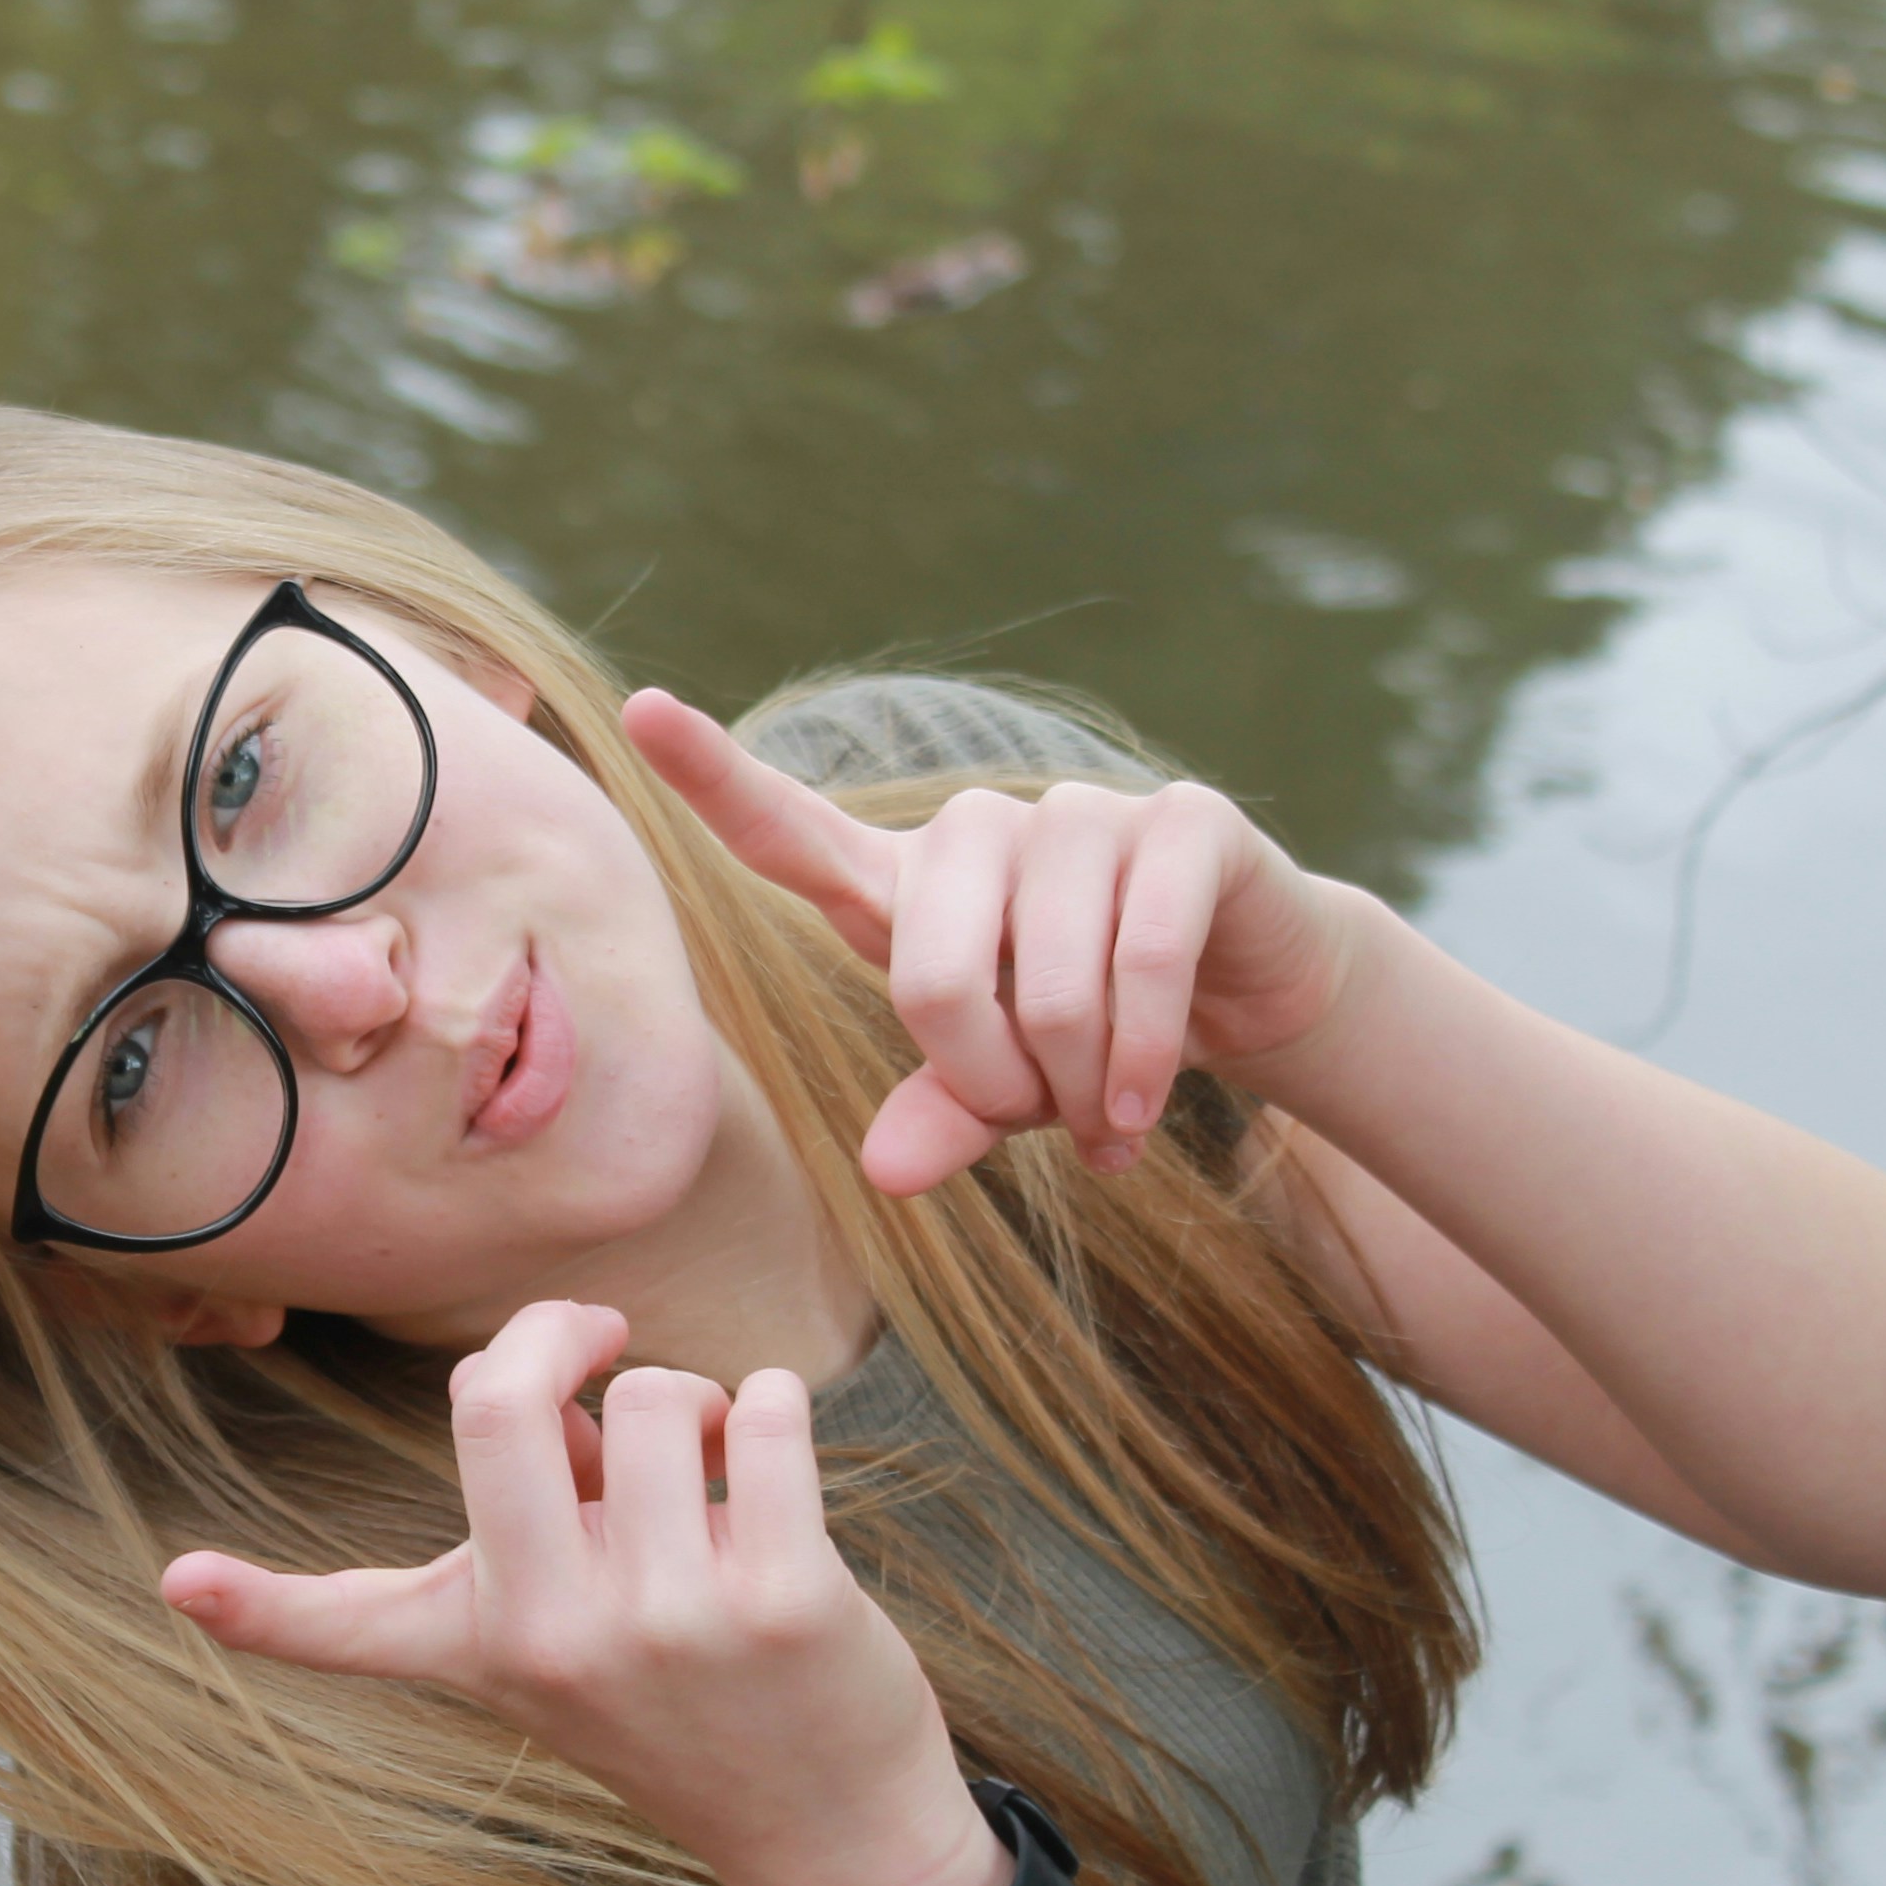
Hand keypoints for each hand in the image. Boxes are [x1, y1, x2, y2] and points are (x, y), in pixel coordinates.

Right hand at [161, 1302, 1008, 1885]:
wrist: (833, 1834)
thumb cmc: (691, 1704)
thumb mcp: (568, 1638)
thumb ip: (538, 1508)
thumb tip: (548, 1384)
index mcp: (484, 1644)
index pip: (344, 1626)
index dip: (250, 1605)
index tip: (179, 1582)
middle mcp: (556, 1637)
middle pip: (502, 1402)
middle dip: (561, 1332)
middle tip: (603, 1339)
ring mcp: (669, 1622)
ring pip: (656, 1393)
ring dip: (692, 1398)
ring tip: (711, 1472)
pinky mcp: (785, 1601)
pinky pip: (762, 1413)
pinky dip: (773, 1402)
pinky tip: (774, 1466)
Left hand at [621, 689, 1370, 1196]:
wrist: (1245, 997)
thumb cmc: (1084, 1042)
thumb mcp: (1000, 1092)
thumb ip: (939, 1116)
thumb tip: (885, 1173)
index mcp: (903, 887)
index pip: (789, 829)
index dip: (714, 774)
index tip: (640, 712)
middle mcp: (978, 830)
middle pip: (927, 970)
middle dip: (985, 1080)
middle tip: (1033, 1121)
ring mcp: (1082, 812)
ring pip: (1047, 980)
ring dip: (1078, 1083)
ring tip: (1102, 1120)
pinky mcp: (1182, 821)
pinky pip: (1144, 958)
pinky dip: (1145, 1057)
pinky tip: (1144, 1109)